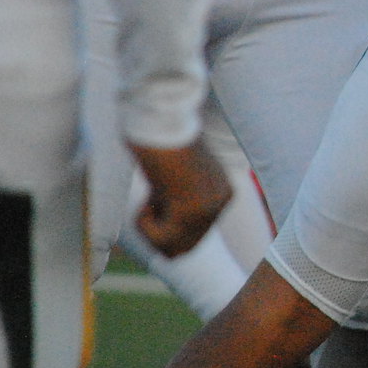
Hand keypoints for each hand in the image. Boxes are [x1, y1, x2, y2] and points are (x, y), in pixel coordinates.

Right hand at [129, 139, 231, 257]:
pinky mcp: (187, 212)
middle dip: (160, 232)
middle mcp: (221, 203)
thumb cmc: (161, 138)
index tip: (160, 192)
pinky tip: (148, 196)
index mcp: (224, 192)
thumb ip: (180, 201)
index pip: (196, 234)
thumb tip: (170, 249)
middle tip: (151, 199)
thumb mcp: (179, 175)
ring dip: (150, 229)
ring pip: (171, 249)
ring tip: (150, 195)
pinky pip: (159, 240)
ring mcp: (207, 209)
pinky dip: (143, 224)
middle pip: (185, 247)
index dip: (166, 221)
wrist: (159, 118)